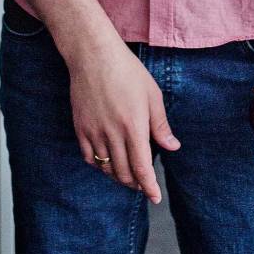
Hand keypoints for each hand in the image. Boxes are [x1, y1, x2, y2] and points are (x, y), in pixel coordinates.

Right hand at [67, 39, 179, 202]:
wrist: (93, 56)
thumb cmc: (127, 71)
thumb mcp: (152, 95)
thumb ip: (161, 125)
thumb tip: (172, 147)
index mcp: (134, 126)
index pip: (142, 168)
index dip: (149, 187)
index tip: (155, 198)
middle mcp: (113, 133)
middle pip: (123, 173)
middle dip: (136, 184)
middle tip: (144, 185)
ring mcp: (94, 132)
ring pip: (106, 167)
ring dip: (119, 177)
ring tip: (128, 175)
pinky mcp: (80, 128)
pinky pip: (89, 157)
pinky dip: (101, 165)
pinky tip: (109, 162)